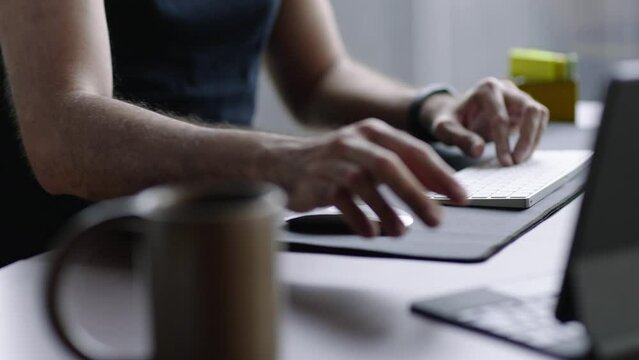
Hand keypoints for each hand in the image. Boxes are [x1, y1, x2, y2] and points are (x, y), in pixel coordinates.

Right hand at [265, 119, 466, 236]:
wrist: (284, 163)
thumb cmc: (336, 163)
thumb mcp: (370, 157)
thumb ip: (401, 170)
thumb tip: (439, 191)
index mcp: (375, 132)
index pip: (414, 151)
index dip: (440, 175)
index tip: (460, 197)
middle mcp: (355, 141)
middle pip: (391, 165)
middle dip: (417, 194)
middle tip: (437, 219)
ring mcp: (334, 160)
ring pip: (366, 183)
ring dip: (388, 210)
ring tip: (402, 231)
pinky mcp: (317, 181)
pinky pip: (342, 200)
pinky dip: (359, 218)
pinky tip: (371, 232)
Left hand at [423, 78, 548, 165]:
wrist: (455, 112)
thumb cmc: (450, 119)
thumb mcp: (445, 129)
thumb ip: (460, 138)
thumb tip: (478, 151)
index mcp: (486, 89)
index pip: (501, 117)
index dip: (504, 142)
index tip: (505, 162)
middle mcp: (505, 88)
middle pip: (530, 109)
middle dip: (527, 138)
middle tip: (517, 162)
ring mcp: (517, 96)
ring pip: (539, 114)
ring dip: (534, 138)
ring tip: (519, 160)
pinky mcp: (524, 107)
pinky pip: (538, 121)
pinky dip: (534, 138)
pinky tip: (521, 153)